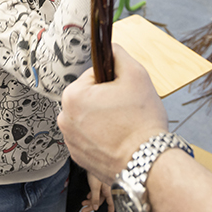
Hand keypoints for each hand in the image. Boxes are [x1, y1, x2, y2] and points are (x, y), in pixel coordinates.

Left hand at [58, 44, 167, 185]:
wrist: (147, 163)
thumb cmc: (142, 122)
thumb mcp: (136, 74)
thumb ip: (118, 54)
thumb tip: (109, 47)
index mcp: (73, 96)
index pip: (93, 76)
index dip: (113, 82)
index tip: (124, 94)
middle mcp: (64, 119)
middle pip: (89, 98)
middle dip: (107, 101)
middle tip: (127, 111)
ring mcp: (70, 141)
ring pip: (89, 118)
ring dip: (104, 119)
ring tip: (124, 127)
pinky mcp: (79, 157)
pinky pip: (90, 138)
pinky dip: (102, 138)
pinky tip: (119, 141)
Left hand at [82, 172, 114, 211]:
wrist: (94, 161)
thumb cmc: (96, 172)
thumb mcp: (95, 187)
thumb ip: (95, 198)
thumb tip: (95, 208)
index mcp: (109, 191)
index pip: (111, 204)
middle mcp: (107, 190)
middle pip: (100, 202)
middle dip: (92, 206)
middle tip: (84, 211)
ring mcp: (103, 187)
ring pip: (97, 197)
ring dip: (90, 201)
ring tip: (82, 203)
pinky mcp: (100, 183)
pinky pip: (96, 192)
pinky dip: (91, 195)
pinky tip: (87, 196)